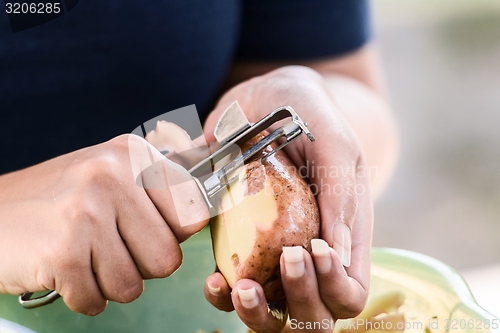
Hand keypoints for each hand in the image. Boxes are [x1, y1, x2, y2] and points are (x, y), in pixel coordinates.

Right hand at [0, 134, 209, 314]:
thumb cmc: (58, 200)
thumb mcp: (111, 171)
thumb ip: (162, 180)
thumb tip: (212, 182)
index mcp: (133, 155)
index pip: (194, 212)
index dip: (174, 234)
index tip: (150, 230)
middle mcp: (113, 176)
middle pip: (168, 258)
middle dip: (141, 266)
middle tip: (109, 247)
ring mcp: (86, 213)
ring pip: (133, 286)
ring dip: (110, 283)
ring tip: (85, 256)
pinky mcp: (62, 253)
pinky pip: (96, 301)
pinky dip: (82, 296)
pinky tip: (65, 270)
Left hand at [203, 66, 372, 331]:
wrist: (265, 100)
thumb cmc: (308, 117)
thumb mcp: (333, 141)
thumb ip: (341, 191)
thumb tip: (338, 251)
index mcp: (344, 234)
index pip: (350, 292)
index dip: (335, 287)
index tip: (312, 249)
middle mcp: (310, 254)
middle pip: (315, 315)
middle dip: (301, 300)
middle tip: (283, 259)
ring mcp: (272, 256)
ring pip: (273, 316)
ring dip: (258, 312)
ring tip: (240, 287)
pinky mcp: (239, 248)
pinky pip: (232, 292)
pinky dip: (222, 297)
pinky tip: (213, 279)